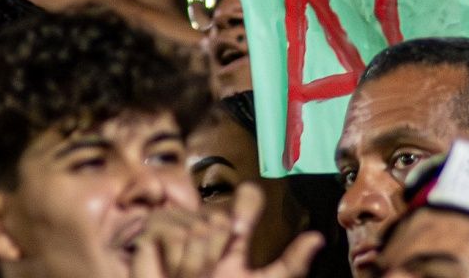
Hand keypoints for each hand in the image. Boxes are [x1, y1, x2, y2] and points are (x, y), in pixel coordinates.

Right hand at [131, 184, 322, 277]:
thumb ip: (289, 265)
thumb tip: (317, 239)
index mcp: (234, 240)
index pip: (246, 197)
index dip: (248, 202)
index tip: (242, 230)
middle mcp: (205, 230)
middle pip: (221, 217)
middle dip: (216, 253)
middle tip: (208, 276)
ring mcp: (177, 232)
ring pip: (199, 226)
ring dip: (196, 262)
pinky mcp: (151, 239)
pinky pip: (170, 231)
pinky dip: (175, 257)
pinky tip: (171, 274)